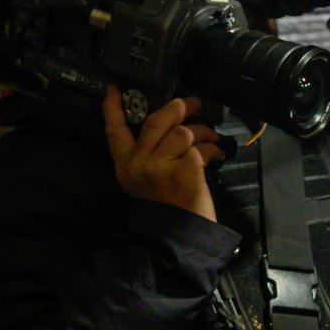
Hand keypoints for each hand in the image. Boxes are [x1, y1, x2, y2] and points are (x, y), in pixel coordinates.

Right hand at [102, 88, 222, 221]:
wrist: (180, 238)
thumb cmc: (167, 212)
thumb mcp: (145, 184)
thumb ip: (148, 158)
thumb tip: (169, 130)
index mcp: (126, 167)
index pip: (115, 132)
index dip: (113, 109)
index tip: (114, 90)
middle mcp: (140, 164)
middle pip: (157, 122)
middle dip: (178, 108)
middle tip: (193, 103)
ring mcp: (162, 166)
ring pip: (183, 132)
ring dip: (202, 130)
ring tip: (211, 136)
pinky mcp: (185, 170)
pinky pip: (199, 148)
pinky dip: (212, 148)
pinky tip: (216, 153)